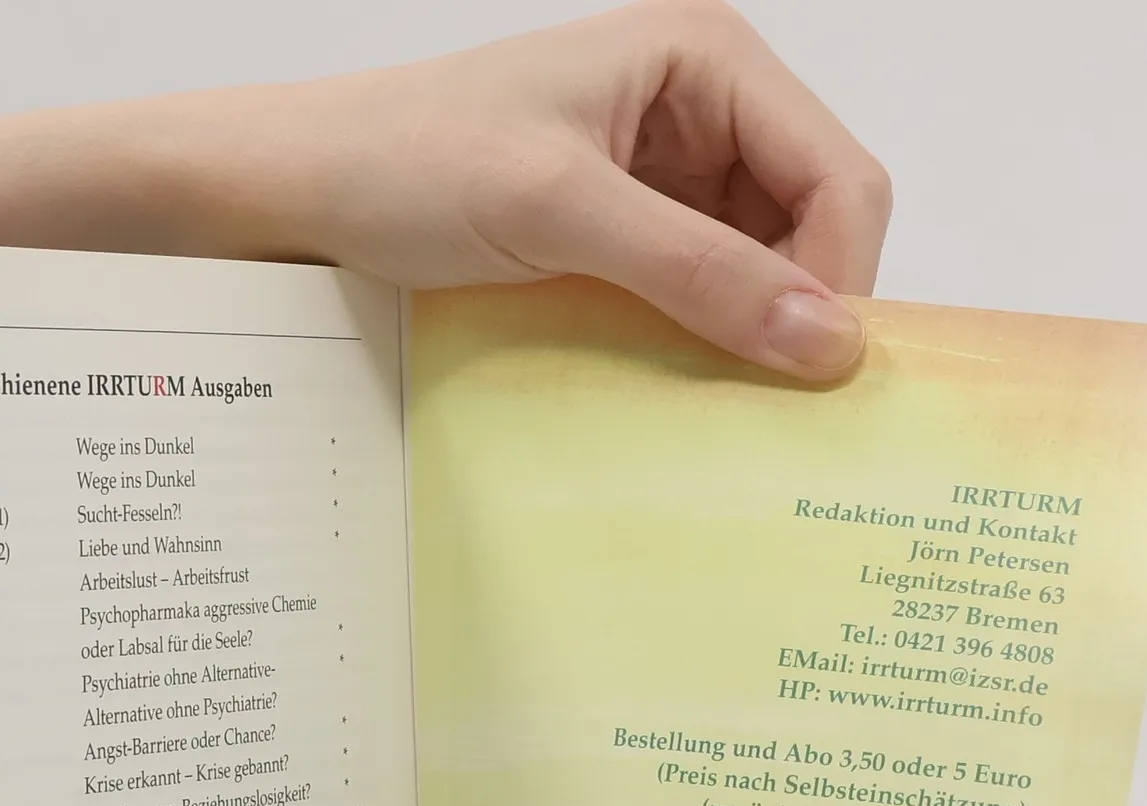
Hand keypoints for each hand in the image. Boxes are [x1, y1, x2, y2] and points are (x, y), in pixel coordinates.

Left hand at [187, 0, 890, 377]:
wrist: (306, 192)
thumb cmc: (409, 163)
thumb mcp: (560, 210)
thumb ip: (697, 271)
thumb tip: (825, 341)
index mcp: (709, 60)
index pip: (839, 176)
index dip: (840, 279)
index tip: (810, 379)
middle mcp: (705, 107)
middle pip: (817, 224)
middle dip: (802, 310)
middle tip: (766, 405)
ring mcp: (670, 174)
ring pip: (768, 269)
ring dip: (753, 335)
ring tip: (716, 400)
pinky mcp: (633, 233)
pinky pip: (706, 293)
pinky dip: (705, 341)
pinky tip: (677, 382)